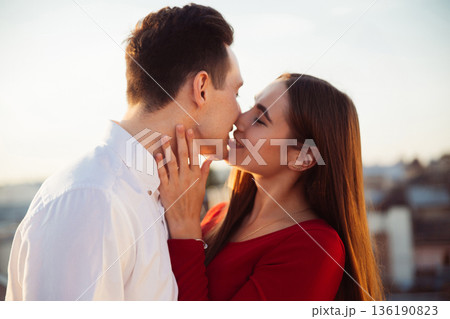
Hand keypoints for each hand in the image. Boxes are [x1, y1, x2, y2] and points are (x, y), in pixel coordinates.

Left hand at [155, 124, 212, 238]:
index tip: (190, 130)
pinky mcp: (166, 189)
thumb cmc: (193, 203)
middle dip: (181, 139)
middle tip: (178, 126)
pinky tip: (157, 155)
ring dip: (168, 148)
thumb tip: (209, 159)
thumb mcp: (201, 187)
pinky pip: (162, 174)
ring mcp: (176, 183)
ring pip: (171, 162)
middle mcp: (187, 177)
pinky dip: (160, 164)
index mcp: (196, 176)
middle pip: (183, 155)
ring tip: (164, 136)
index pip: (194, 155)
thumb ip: (205, 172)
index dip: (191, 142)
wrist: (185, 221)